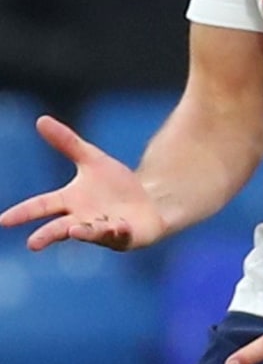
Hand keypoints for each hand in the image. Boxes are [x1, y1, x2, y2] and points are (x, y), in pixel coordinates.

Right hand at [0, 115, 167, 251]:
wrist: (147, 200)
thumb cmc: (113, 184)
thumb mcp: (91, 159)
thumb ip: (67, 143)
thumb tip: (41, 119)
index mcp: (70, 201)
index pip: (42, 206)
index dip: (23, 213)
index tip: (2, 221)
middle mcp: (83, 220)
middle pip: (60, 228)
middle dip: (47, 235)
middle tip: (32, 243)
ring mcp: (104, 231)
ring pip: (92, 233)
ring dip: (85, 232)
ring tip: (74, 230)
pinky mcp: (126, 236)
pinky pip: (120, 234)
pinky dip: (118, 230)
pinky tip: (118, 225)